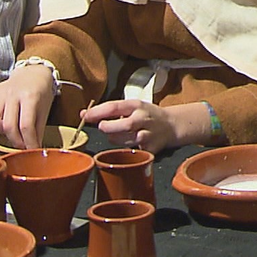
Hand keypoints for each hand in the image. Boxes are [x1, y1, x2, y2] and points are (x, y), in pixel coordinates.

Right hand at [0, 66, 55, 148]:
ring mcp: (0, 92)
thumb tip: (34, 149)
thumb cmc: (40, 91)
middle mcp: (13, 93)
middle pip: (9, 125)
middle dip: (16, 141)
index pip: (26, 125)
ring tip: (13, 132)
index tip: (32, 150)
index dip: (29, 142)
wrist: (32, 72)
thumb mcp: (44, 110)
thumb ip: (38, 130)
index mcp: (30, 96)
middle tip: (22, 146)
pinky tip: (4, 123)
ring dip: (3, 132)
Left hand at [84, 100, 215, 152]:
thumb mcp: (132, 107)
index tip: (84, 115)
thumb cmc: (146, 115)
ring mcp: (148, 134)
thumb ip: (111, 111)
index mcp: (136, 105)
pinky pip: (132, 151)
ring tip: (118, 134)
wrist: (172, 125)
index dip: (97, 112)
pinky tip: (130, 143)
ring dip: (115, 139)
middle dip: (108, 128)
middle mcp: (143, 118)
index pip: (114, 107)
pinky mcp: (151, 149)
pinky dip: (126, 149)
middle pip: (123, 125)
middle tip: (103, 127)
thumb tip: (84, 114)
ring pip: (125, 140)